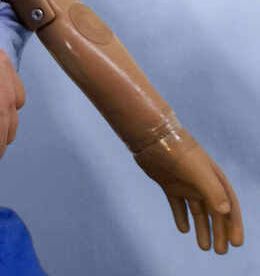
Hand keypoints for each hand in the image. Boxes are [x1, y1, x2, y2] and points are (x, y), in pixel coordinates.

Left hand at [134, 127, 243, 253]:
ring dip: (202, 228)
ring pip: (198, 212)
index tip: (236, 243)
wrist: (153, 138)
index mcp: (215, 181)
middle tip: (221, 252)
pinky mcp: (169, 185)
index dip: (234, 225)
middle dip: (219, 232)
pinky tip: (184, 230)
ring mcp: (186, 185)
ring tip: (204, 247)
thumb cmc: (180, 152)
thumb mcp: (199, 172)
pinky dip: (181, 217)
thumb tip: (225, 213)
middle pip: (215, 213)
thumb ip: (212, 191)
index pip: (229, 207)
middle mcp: (203, 184)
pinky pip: (178, 205)